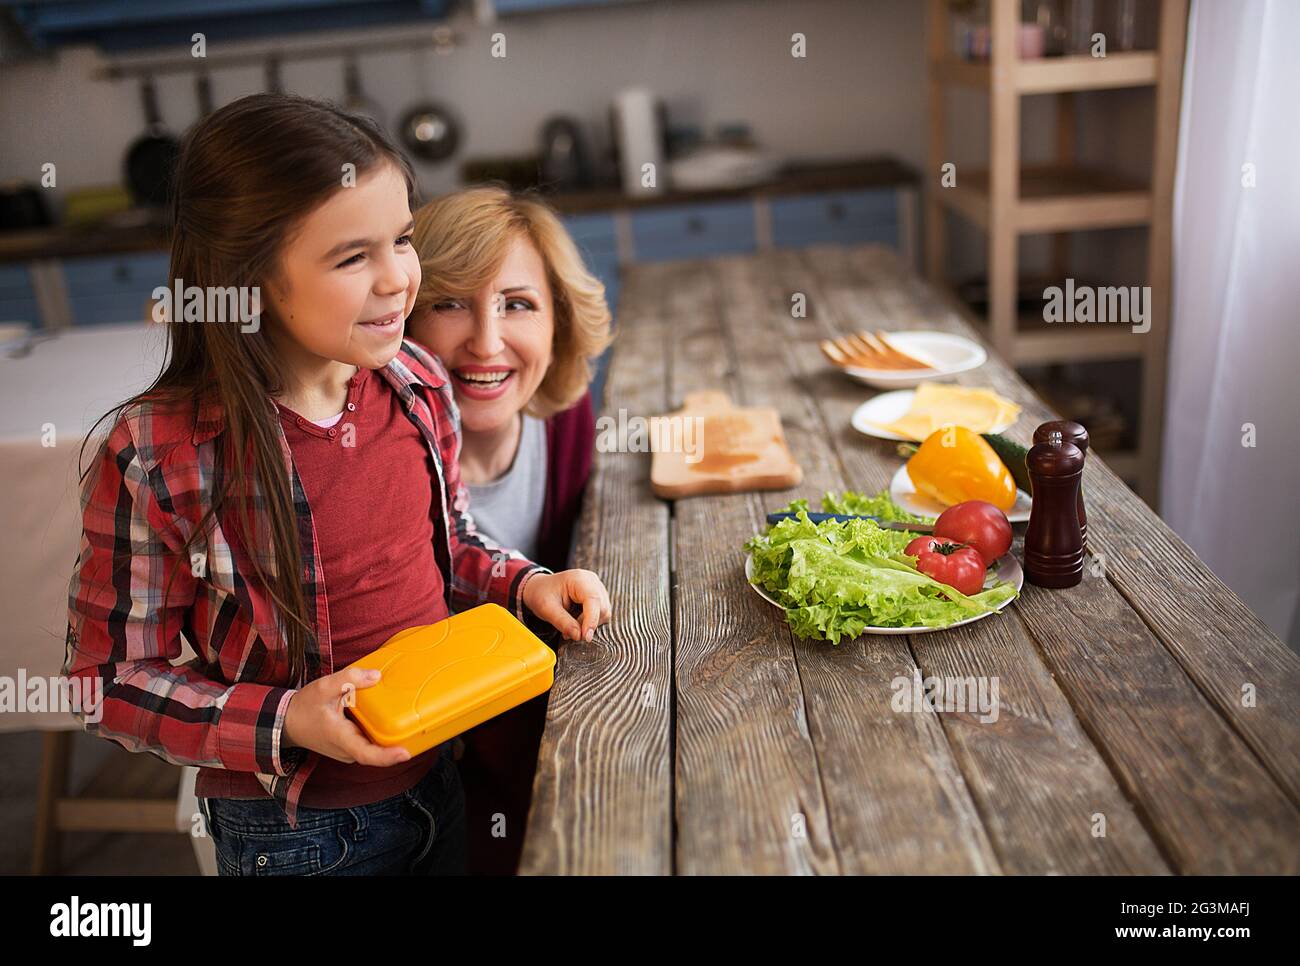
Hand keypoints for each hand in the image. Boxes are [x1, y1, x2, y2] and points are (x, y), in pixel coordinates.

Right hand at [282, 667, 411, 766]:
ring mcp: (350, 749)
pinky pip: (369, 740)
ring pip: (374, 745)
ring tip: (413, 720)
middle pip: (378, 751)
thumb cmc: (303, 707)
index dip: (388, 757)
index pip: (368, 755)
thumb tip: (376, 677)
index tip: (406, 753)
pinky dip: (379, 731)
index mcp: (342, 739)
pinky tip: (391, 717)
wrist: (285, 721)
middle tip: (421, 726)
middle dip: (399, 742)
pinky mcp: (350, 744)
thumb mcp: (324, 687)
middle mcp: (348, 750)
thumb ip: (349, 679)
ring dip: (390, 736)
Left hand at [522, 569, 611, 641]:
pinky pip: (600, 614)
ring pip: (603, 613)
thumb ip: (563, 622)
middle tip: (568, 633)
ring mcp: (597, 588)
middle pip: (602, 608)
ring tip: (569, 626)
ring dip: (587, 624)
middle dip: (587, 624)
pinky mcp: (598, 597)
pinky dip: (588, 622)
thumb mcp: (547, 609)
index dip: (591, 620)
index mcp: (579, 579)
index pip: (593, 600)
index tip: (585, 637)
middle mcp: (592, 581)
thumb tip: (578, 636)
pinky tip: (575, 620)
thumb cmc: (542, 594)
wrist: (539, 588)